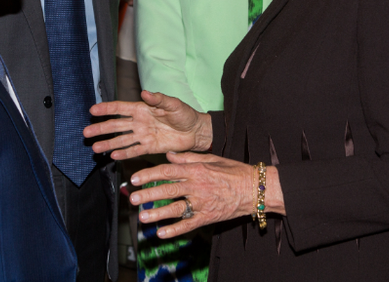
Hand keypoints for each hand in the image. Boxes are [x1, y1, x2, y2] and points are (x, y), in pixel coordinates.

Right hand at [84, 90, 212, 159]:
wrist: (196, 131)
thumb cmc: (185, 114)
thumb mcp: (173, 104)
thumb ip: (158, 99)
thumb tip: (145, 93)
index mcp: (142, 108)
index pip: (120, 108)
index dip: (106, 109)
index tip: (92, 110)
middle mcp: (139, 122)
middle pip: (116, 126)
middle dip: (101, 128)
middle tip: (86, 132)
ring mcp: (143, 135)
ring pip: (121, 140)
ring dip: (108, 143)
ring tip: (95, 148)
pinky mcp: (149, 147)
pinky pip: (133, 150)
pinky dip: (123, 153)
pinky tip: (112, 155)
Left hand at [128, 151, 252, 237]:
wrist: (255, 189)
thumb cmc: (234, 171)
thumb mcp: (212, 158)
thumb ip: (188, 157)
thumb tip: (169, 155)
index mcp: (197, 169)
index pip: (168, 171)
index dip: (149, 175)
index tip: (135, 178)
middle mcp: (197, 186)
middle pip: (168, 190)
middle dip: (148, 194)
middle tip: (133, 198)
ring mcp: (202, 203)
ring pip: (176, 209)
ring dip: (158, 213)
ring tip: (143, 217)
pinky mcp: (208, 217)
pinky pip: (189, 224)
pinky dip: (175, 229)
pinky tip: (161, 233)